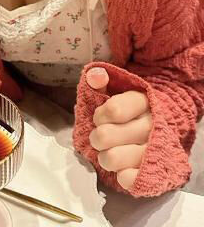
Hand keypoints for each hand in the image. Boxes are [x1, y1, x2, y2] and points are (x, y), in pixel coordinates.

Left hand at [86, 67, 151, 189]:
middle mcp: (151, 125)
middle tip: (100, 136)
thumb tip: (95, 76)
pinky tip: (122, 166)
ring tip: (109, 151)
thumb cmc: (130, 108)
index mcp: (142, 101)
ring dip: (104, 156)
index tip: (99, 118)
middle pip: (106, 136)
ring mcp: (154, 150)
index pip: (113, 111)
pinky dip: (120, 173)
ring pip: (113, 158)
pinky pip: (128, 179)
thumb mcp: (116, 88)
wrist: (160, 126)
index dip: (99, 116)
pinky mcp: (154, 173)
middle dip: (96, 136)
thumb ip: (100, 81)